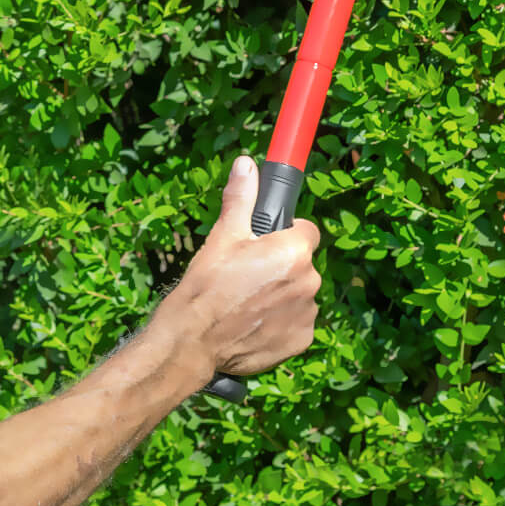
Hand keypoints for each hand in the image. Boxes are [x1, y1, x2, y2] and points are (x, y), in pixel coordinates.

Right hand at [155, 156, 321, 379]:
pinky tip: (254, 320)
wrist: (195, 341)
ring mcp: (307, 315)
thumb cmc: (207, 285)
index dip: (285, 232)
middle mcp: (309, 282)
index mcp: (293, 252)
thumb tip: (246, 164)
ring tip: (246, 299)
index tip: (265, 241)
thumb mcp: (223, 236)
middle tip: (248, 272)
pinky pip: (297, 320)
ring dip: (282, 292)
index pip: (306, 230)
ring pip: (299, 292)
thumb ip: (241, 198)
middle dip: (281, 264)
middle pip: (302, 263)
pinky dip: (281, 320)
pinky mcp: (301, 341)